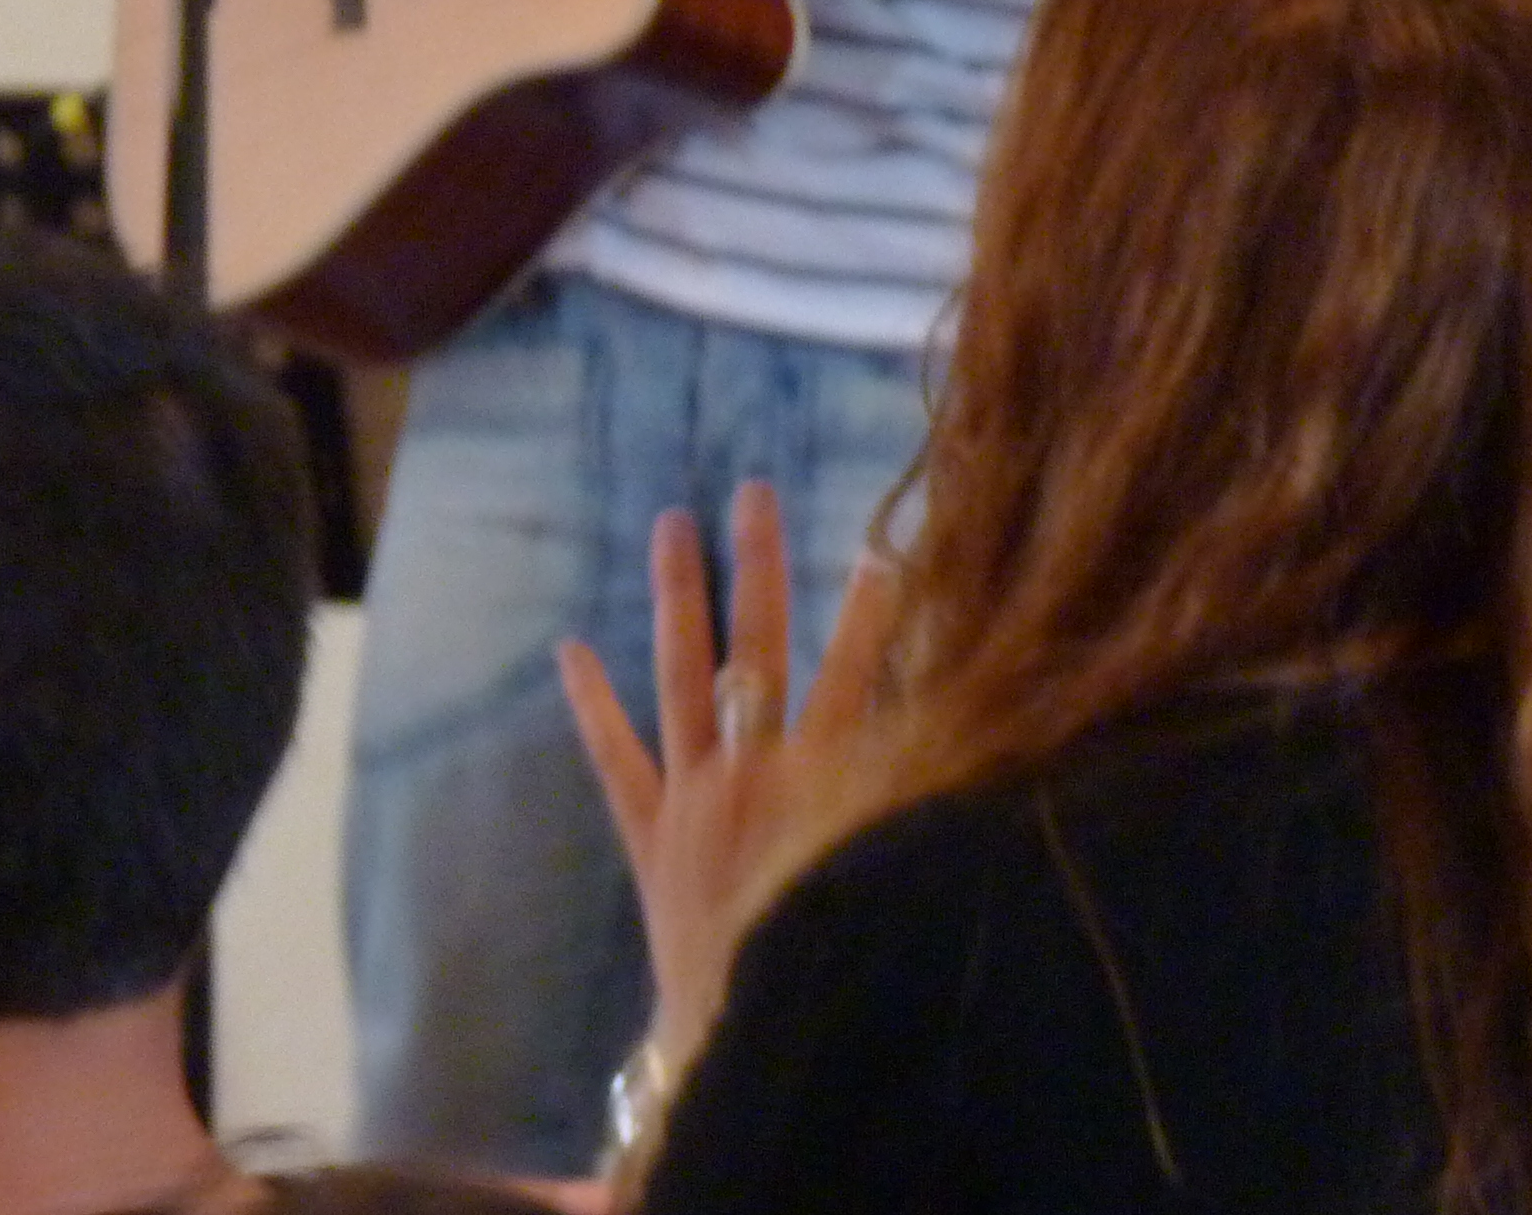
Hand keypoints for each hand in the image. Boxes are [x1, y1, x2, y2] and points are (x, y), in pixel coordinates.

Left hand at [559, 481, 907, 1066]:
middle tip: (753, 491)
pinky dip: (593, 705)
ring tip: (672, 524)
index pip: (853, 675)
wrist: (742, 1039)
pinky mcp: (652, 833)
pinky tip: (574, 648)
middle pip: (759, 646)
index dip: (873, 613)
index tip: (885, 550)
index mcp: (819, 787)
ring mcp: (694, 797)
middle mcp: (752, 775)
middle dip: (758, 565)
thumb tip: (957, 739)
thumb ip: (906, 802)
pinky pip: (615, 758)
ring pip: (682, 677)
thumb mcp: (877, 871)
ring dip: (678, 598)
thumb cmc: (826, 955)